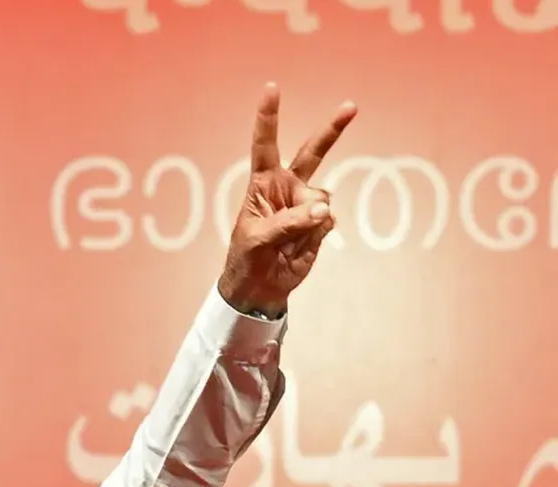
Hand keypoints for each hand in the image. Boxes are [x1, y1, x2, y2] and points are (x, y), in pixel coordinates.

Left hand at [218, 83, 356, 317]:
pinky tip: (300, 246)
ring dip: (309, 219)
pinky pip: (329, 219)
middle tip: (351, 106)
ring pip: (322, 197)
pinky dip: (317, 234)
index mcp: (263, 183)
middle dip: (332, 130)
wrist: (261, 287)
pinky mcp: (321, 222)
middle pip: (313, 152)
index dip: (269, 117)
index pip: (266, 144)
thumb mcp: (258, 239)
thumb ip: (289, 222)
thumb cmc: (247, 258)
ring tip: (288, 242)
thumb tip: (324, 209)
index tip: (272, 87)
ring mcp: (307, 204)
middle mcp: (287, 187)